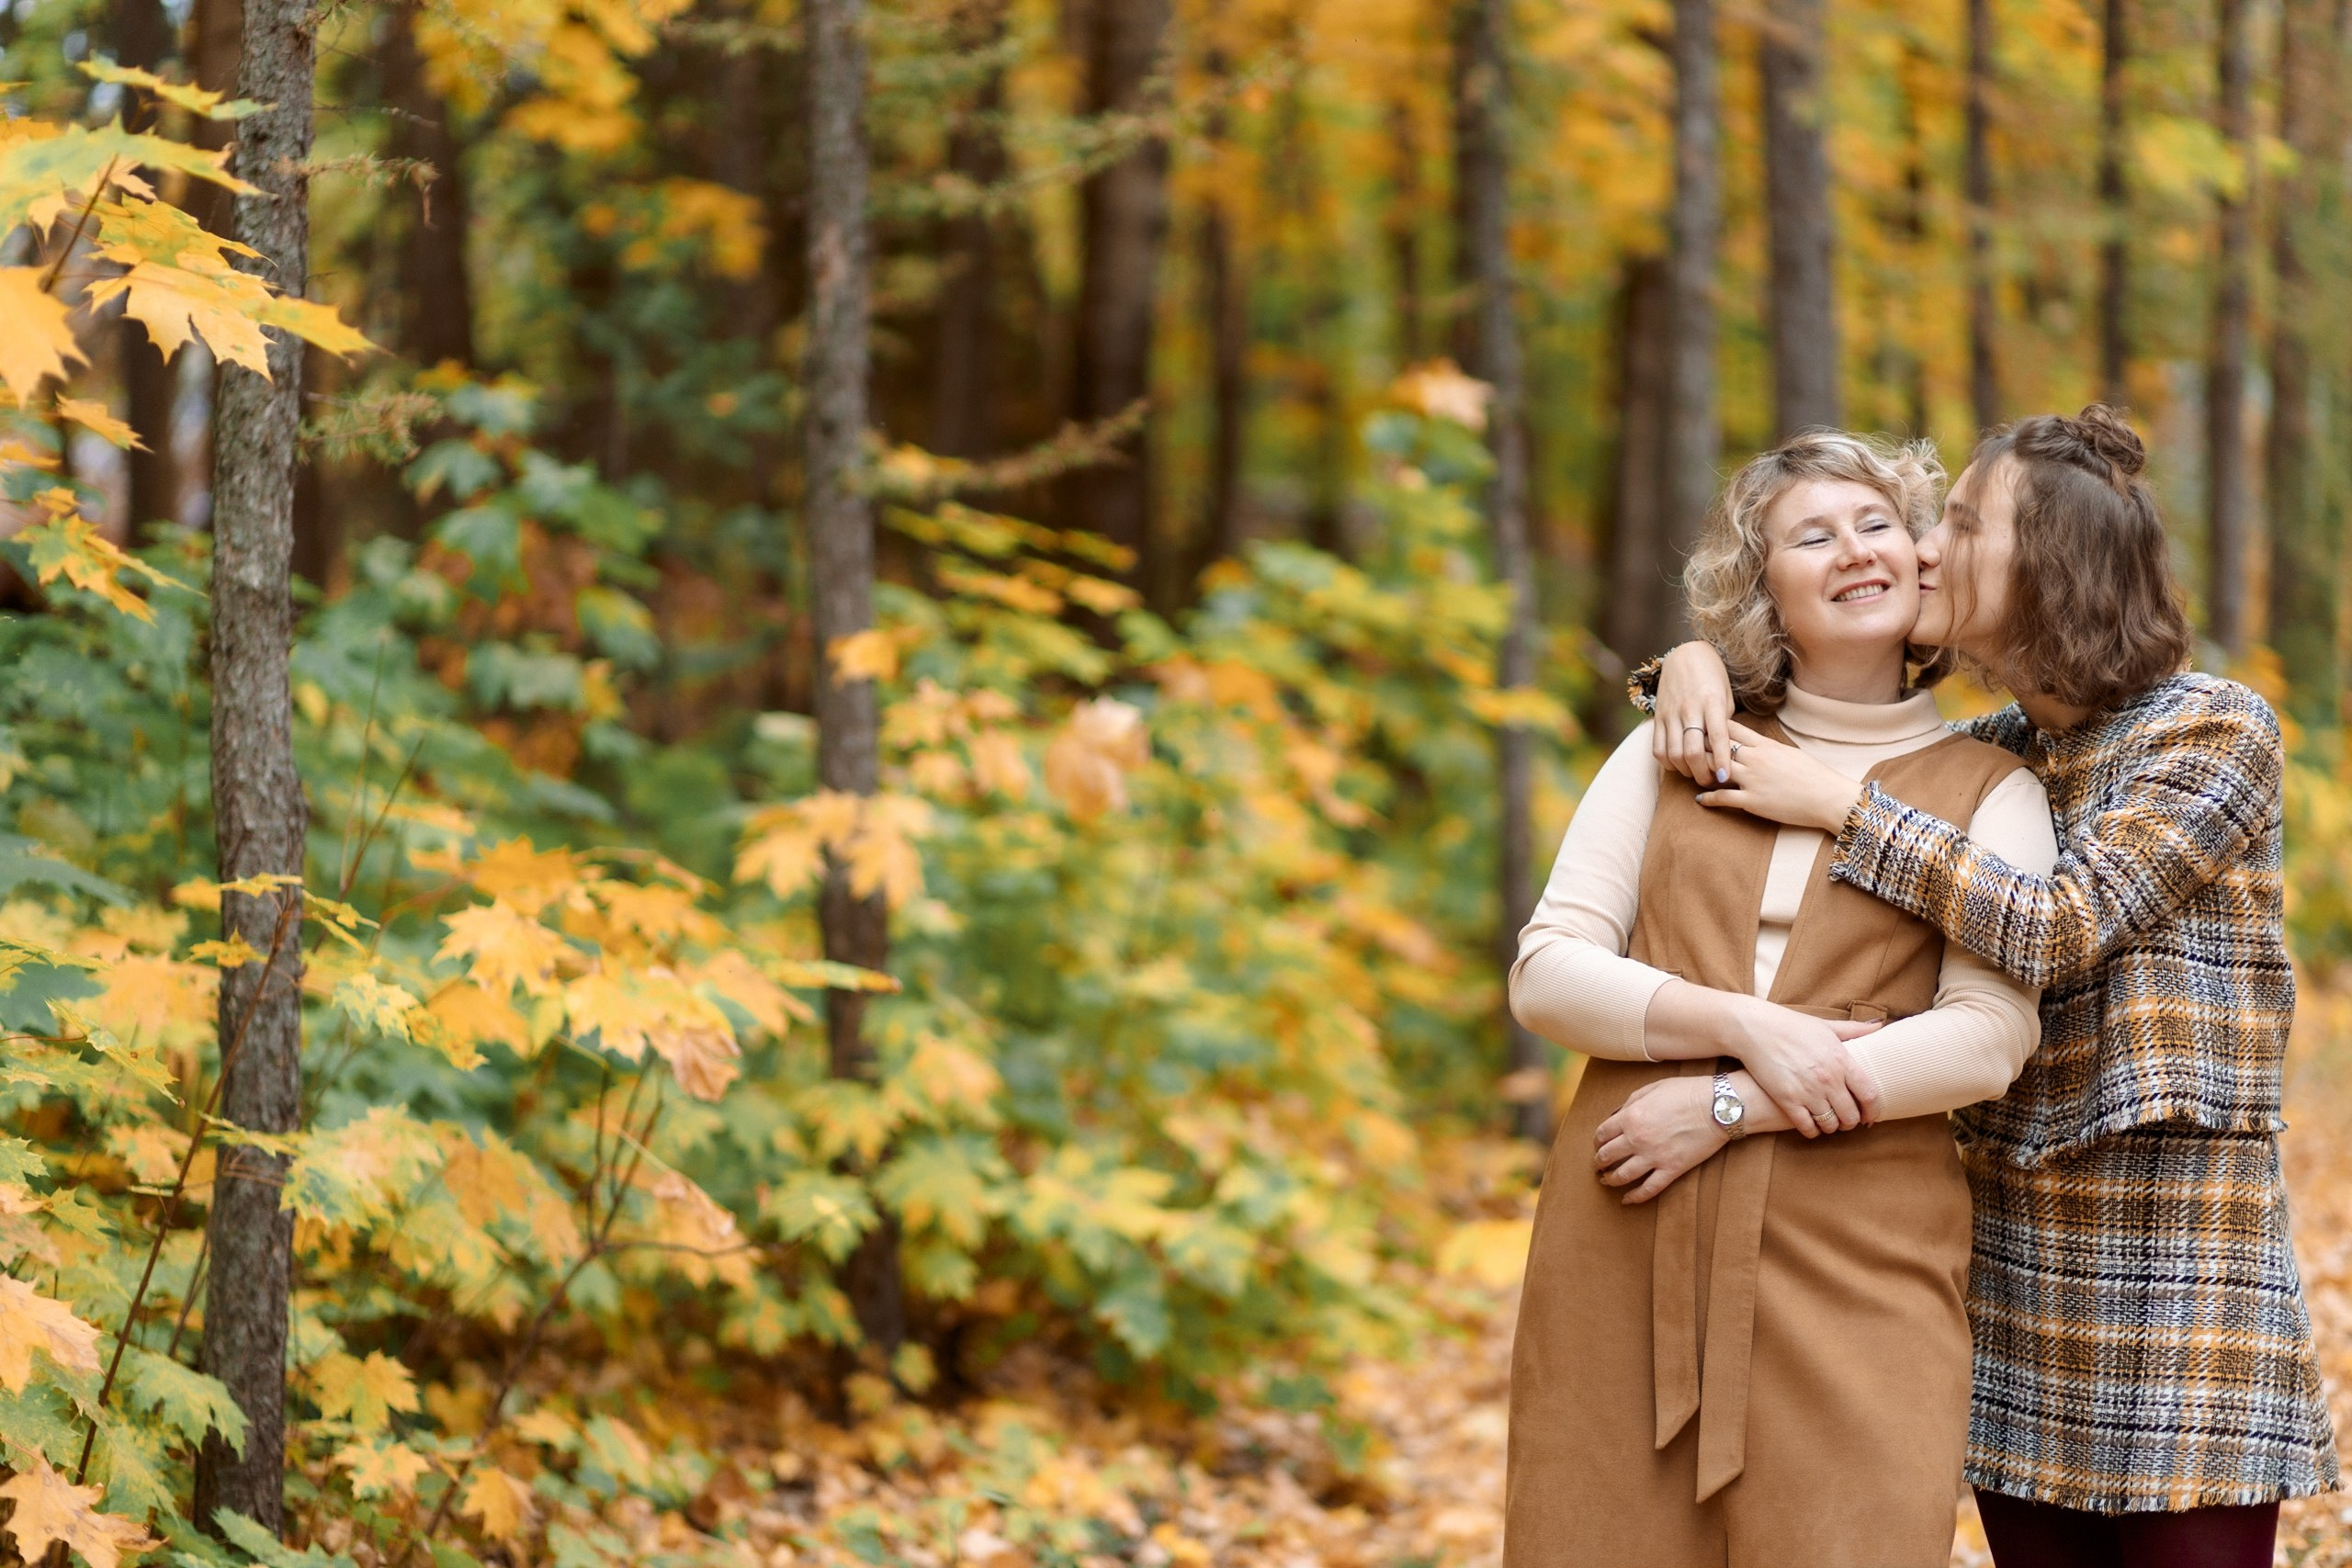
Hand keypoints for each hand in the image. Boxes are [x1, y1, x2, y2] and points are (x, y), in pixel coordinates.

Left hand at [1593, 1076, 1728, 1203]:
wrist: (1717, 1106)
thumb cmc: (1685, 1092)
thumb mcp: (1652, 1088)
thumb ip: (1631, 1102)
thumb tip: (1617, 1115)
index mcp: (1630, 1117)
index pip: (1602, 1134)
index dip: (1597, 1141)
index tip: (1598, 1144)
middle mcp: (1637, 1139)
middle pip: (1607, 1156)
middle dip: (1599, 1162)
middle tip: (1598, 1165)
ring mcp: (1654, 1156)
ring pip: (1623, 1176)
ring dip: (1610, 1180)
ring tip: (1606, 1181)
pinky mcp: (1672, 1169)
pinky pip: (1649, 1189)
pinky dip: (1635, 1197)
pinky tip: (1626, 1200)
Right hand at [1652, 642, 1735, 784]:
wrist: (1685, 656)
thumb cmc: (1713, 679)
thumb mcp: (1725, 696)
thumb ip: (1724, 723)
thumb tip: (1723, 753)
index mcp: (1711, 701)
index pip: (1717, 736)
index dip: (1722, 760)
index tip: (1726, 778)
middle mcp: (1689, 708)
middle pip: (1692, 751)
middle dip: (1702, 774)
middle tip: (1711, 782)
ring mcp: (1670, 714)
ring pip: (1673, 754)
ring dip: (1685, 771)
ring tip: (1697, 774)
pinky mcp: (1658, 717)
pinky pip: (1658, 748)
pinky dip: (1668, 763)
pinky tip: (1679, 764)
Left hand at [1696, 723, 1865, 832]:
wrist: (1829, 797)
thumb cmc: (1815, 776)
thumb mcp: (1790, 753)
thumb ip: (1769, 748)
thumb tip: (1757, 745)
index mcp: (1765, 745)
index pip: (1731, 729)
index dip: (1712, 728)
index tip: (1700, 728)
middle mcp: (1756, 759)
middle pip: (1718, 746)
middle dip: (1700, 746)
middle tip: (1685, 748)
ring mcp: (1752, 780)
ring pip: (1716, 768)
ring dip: (1700, 770)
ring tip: (1690, 773)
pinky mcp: (1752, 801)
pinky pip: (1722, 797)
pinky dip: (1707, 798)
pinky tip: (1699, 799)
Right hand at [1728, 1003, 1883, 1135]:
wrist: (1754, 1029)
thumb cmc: (1791, 1025)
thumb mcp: (1825, 1025)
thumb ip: (1853, 1029)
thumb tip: (1879, 1025)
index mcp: (1841, 1060)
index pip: (1869, 1095)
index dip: (1873, 1110)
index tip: (1870, 1115)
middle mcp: (1828, 1079)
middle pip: (1851, 1115)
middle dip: (1851, 1122)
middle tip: (1847, 1121)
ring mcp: (1807, 1091)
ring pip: (1830, 1124)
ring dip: (1832, 1127)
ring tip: (1829, 1123)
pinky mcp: (1787, 1100)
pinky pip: (1807, 1127)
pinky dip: (1812, 1131)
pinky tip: (1811, 1126)